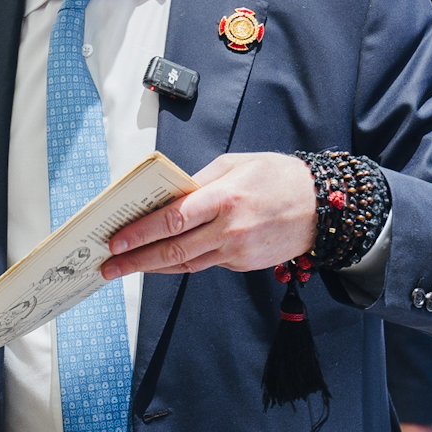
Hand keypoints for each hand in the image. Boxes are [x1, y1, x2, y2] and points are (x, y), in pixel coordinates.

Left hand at [102, 153, 316, 277]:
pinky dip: (180, 262)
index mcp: (225, 198)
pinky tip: (160, 259)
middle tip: (107, 265)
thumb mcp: (237, 165)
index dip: (141, 232)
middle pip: (173, 250)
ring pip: (185, 263)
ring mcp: (237, 252)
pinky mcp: (243, 264)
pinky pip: (205, 264)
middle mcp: (229, 230)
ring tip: (125, 267)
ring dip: (152, 266)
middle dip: (135, 259)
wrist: (324, 207)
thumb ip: (199, 182)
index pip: (173, 219)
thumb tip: (167, 196)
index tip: (116, 239)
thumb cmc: (278, 177)